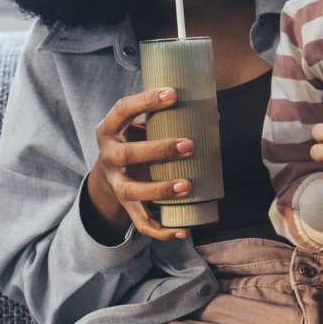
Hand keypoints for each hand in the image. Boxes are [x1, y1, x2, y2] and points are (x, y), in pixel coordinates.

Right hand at [86, 86, 194, 242]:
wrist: (108, 174)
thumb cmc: (134, 140)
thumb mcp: (140, 125)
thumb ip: (167, 118)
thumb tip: (214, 113)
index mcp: (109, 129)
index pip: (122, 109)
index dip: (145, 101)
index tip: (173, 93)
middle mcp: (108, 156)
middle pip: (128, 154)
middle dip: (159, 150)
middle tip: (190, 145)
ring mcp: (115, 183)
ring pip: (133, 191)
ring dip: (160, 190)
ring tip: (187, 185)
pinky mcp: (125, 206)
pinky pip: (141, 221)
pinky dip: (161, 229)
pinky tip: (182, 230)